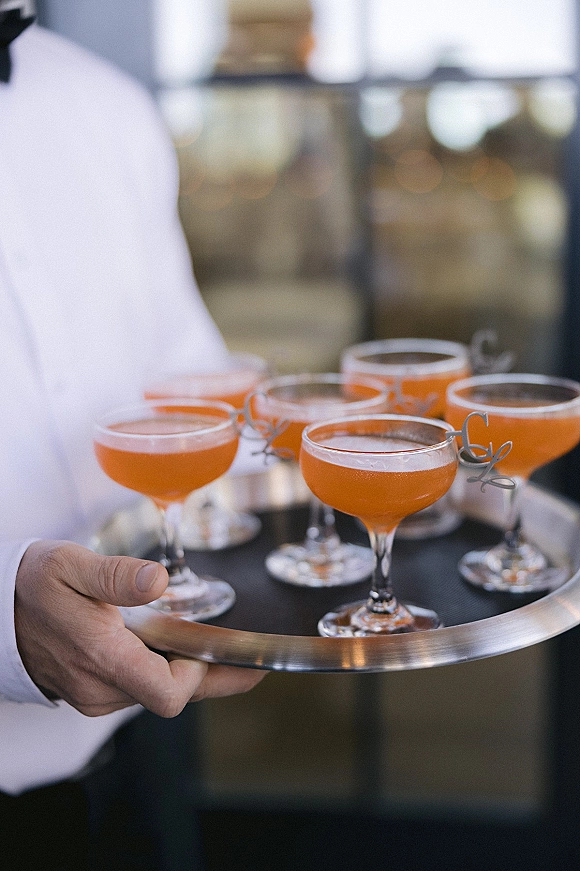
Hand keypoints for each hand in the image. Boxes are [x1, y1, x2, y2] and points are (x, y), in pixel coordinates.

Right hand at [14, 540, 264, 716]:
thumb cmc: (32, 583)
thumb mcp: (71, 565)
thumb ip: (116, 575)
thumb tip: (157, 581)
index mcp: (101, 657)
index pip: (169, 694)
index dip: (207, 676)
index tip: (230, 651)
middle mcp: (100, 687)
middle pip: (172, 695)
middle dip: (208, 672)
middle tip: (246, 654)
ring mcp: (94, 695)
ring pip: (157, 691)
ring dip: (183, 668)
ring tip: (202, 638)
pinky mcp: (92, 692)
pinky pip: (140, 687)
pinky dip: (160, 668)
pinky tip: (167, 642)